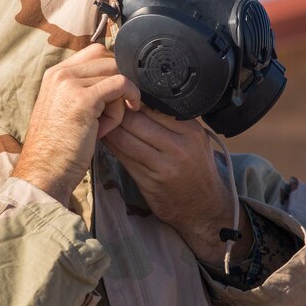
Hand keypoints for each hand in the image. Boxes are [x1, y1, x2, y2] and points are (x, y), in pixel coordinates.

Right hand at [12, 44, 140, 204]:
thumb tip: (117, 82)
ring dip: (119, 101)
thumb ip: (85, 91)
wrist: (44, 172)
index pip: (96, 52)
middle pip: (109, 60)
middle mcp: (60, 73)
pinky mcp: (83, 99)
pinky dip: (125, 104)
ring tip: (103, 125)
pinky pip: (121, 86)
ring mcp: (69, 84)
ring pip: (116, 74)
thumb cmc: (59, 149)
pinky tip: (111, 126)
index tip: (116, 95)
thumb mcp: (67, 111)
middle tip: (109, 114)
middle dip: (118, 85)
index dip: (113, 71)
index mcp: (55, 74)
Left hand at [103, 107, 250, 265]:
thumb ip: (175, 123)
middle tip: (105, 108)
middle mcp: (179, 147)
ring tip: (101, 122)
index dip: (133, 101)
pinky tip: (106, 139)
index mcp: (191, 131)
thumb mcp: (197, 141)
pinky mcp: (150, 181)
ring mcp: (164, 165)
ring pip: (126, 138)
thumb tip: (142, 102)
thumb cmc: (198, 170)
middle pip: (137, 121)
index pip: (153, 107)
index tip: (121, 98)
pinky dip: (112, 146)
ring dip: (110, 129)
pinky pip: (124, 157)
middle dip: (118, 113)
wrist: (204, 207)